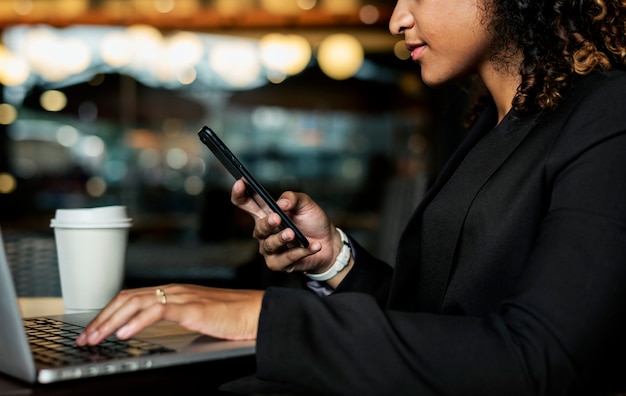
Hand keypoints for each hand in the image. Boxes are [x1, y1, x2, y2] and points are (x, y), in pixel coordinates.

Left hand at [75, 284, 263, 345]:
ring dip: (112, 321)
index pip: (131, 298)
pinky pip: (159, 311)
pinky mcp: (193, 307)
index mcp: (173, 293)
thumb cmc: (231, 318)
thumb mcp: (196, 318)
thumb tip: (151, 331)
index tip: (92, 331)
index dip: (108, 313)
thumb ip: (174, 319)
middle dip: (102, 318)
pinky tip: (126, 334)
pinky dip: (138, 322)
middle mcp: (174, 290)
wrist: (257, 313)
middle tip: (85, 337)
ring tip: (97, 338)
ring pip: (137, 303)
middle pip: (127, 298)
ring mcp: (183, 297)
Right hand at [231, 179, 344, 276]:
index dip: (240, 193)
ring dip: (281, 239)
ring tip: (293, 233)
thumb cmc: (312, 221)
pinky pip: (286, 259)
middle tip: (276, 218)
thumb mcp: (306, 204)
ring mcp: (270, 249)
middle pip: (258, 228)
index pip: (246, 203)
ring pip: (270, 245)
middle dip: (266, 223)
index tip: (241, 182)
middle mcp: (264, 232)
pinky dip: (300, 252)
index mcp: (266, 213)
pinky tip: (313, 245)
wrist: (330, 243)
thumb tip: (281, 203)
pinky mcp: (279, 263)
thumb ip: (293, 198)